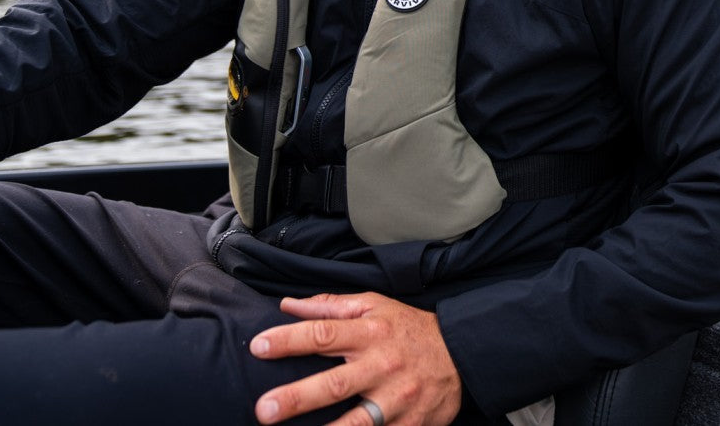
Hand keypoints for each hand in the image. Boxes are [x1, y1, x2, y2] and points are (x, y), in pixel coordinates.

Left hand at [250, 291, 461, 425]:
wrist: (461, 354)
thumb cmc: (407, 328)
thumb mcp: (374, 305)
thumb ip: (330, 306)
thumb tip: (287, 305)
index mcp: (369, 332)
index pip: (323, 333)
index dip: (289, 339)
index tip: (258, 346)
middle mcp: (381, 365)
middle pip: (334, 384)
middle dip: (297, 398)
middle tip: (264, 409)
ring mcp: (396, 399)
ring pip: (357, 421)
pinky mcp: (409, 425)